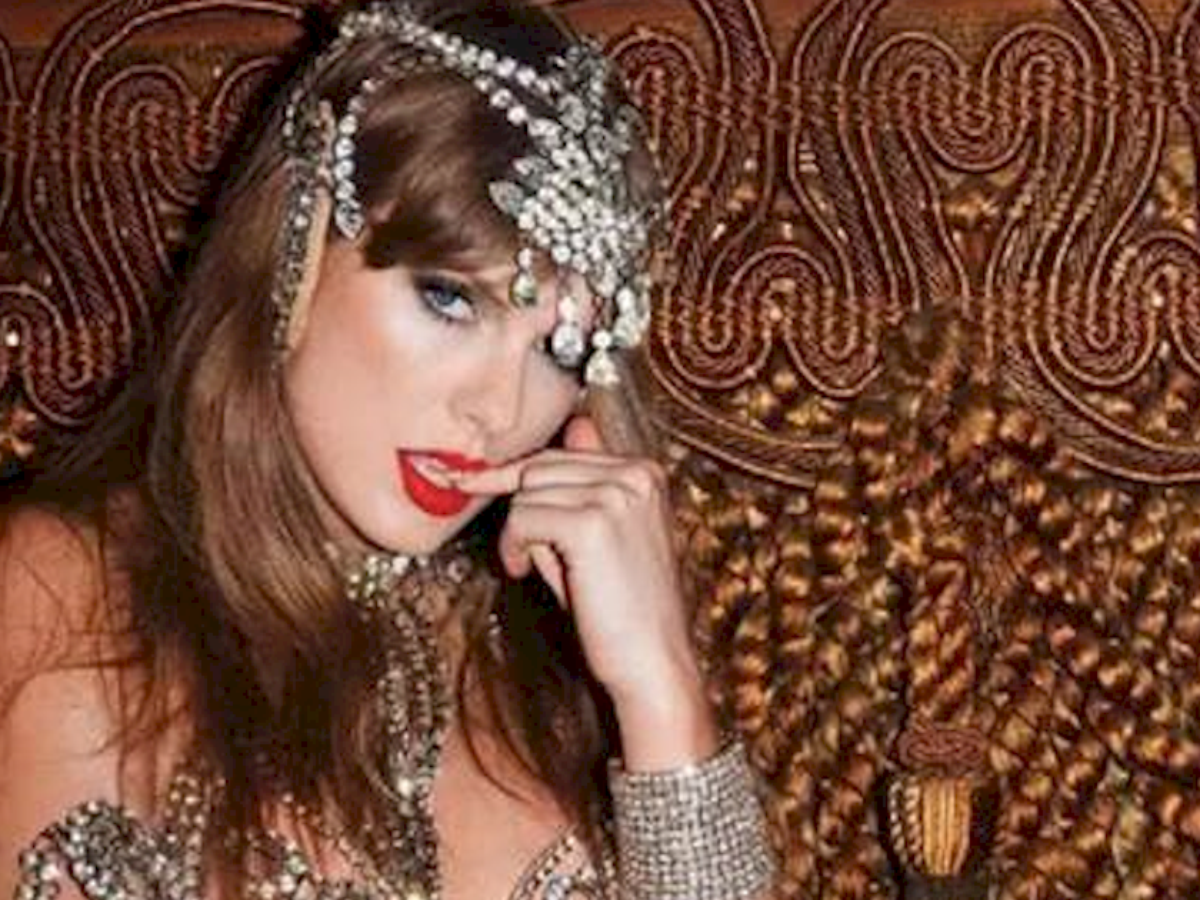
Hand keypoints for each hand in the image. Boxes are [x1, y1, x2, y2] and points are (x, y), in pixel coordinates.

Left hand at [452, 417, 718, 767]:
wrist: (651, 662)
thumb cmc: (620, 607)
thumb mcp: (600, 536)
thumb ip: (584, 484)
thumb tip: (576, 421)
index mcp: (644, 471)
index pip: (561, 454)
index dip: (515, 476)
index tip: (466, 479)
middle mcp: (636, 473)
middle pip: (540, 467)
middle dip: (518, 509)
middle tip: (518, 553)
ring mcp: (617, 495)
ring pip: (528, 492)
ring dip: (518, 534)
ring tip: (532, 568)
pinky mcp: (594, 523)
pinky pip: (523, 517)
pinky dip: (514, 546)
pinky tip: (524, 571)